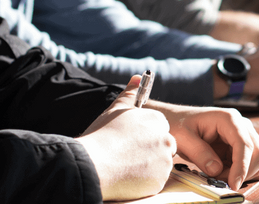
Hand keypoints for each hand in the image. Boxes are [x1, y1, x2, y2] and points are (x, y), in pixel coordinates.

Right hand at [76, 75, 176, 200]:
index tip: (131, 142)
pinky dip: (145, 180)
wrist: (93, 164)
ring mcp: (165, 161)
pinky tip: (128, 176)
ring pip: (160, 164)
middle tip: (128, 155)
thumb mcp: (115, 110)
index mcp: (157, 121)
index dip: (144, 136)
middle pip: (163, 146)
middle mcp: (166, 139)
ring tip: (125, 165)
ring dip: (147, 166)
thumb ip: (130, 94)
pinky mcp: (161, 180)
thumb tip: (137, 77)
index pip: (159, 128)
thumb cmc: (102, 136)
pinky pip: (156, 180)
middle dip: (149, 151)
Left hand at [143, 103, 258, 190]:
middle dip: (242, 172)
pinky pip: (249, 164)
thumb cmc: (178, 124)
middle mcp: (241, 125)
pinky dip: (241, 173)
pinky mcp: (240, 146)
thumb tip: (216, 170)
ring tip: (217, 175)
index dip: (241, 166)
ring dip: (241, 174)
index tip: (233, 184)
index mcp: (229, 119)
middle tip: (219, 181)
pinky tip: (223, 173)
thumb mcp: (183, 138)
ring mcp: (243, 135)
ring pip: (257, 160)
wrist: (176, 120)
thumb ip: (199, 153)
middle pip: (257, 153)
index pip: (244, 144)